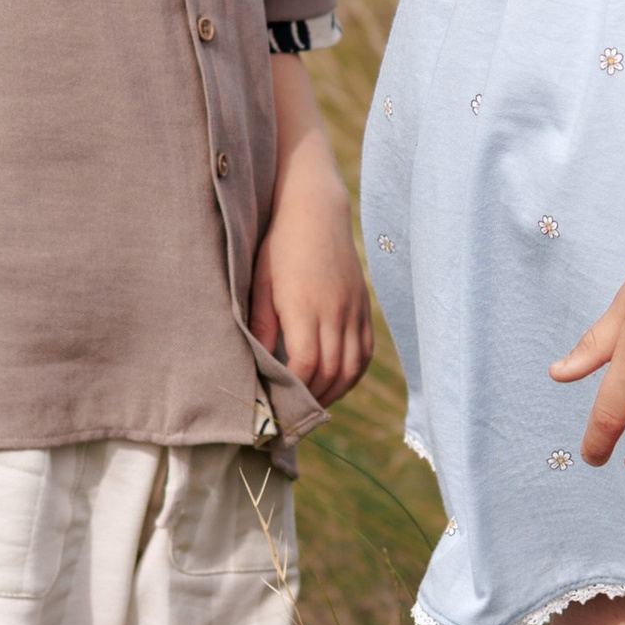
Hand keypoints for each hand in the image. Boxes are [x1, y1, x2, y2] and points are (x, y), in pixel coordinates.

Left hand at [252, 147, 373, 407]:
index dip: (293, 391)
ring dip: (334, 391)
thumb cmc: (276, 244)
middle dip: (312, 399)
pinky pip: (366, 351)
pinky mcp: (363, 305)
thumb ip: (260, 324)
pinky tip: (336, 381)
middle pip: (331, 372)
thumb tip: (258, 364)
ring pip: (352, 366)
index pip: (304, 366)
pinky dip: (353, 373)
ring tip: (313, 404)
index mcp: (305, 307)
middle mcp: (335, 311)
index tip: (276, 405)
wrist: (314, 208)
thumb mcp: (259, 282)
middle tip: (292, 416)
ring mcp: (354, 308)